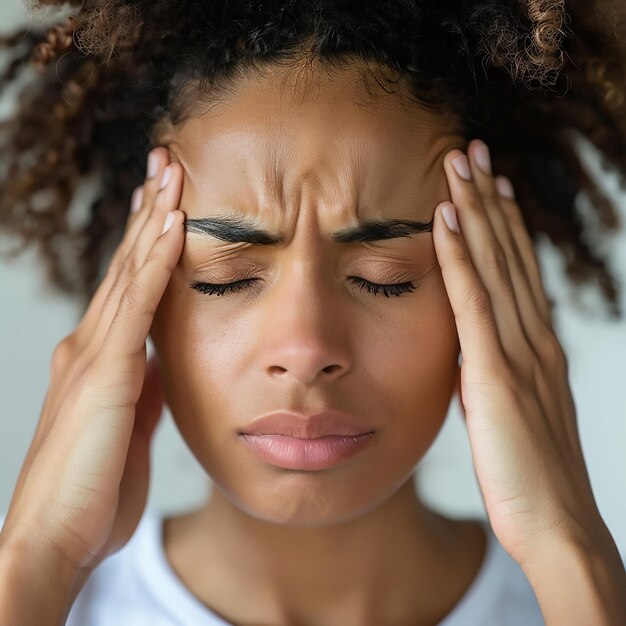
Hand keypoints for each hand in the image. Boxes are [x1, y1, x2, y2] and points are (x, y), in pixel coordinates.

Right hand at [0, 147, 184, 574]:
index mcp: (103, 358)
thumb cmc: (92, 488)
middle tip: (168, 165)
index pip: (133, 286)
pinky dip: (157, 263)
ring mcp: (95, 355)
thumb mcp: (127, 428)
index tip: (169, 203)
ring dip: (155, 221)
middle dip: (151, 212)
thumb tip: (161, 364)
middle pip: (130, 265)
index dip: (150, 241)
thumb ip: (142, 391)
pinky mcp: (106, 373)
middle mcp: (93, 345)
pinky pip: (138, 306)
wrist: (57, 535)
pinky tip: (174, 228)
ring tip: (173, 176)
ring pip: (133, 273)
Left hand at [432, 139, 607, 567]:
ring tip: (461, 164)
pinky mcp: (495, 374)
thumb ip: (491, 374)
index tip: (488, 185)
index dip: (504, 225)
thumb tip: (467, 352)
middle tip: (473, 151)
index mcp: (537, 347)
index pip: (517, 271)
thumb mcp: (512, 411)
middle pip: (509, 255)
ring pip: (495, 265)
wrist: (559, 526)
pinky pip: (474, 302)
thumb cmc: (532, 474)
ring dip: (477, 211)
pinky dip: (462, 257)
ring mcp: (519, 352)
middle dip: (490, 199)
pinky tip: (448, 220)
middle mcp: (533, 338)